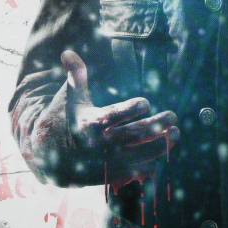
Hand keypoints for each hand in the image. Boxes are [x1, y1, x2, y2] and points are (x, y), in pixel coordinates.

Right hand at [61, 50, 178, 190]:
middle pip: (133, 134)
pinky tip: (163, 155)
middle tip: (172, 116)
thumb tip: (68, 52)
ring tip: (175, 133)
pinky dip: (151, 166)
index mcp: (89, 123)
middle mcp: (100, 143)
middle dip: (156, 125)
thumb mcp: (70, 99)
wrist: (51, 157)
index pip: (112, 116)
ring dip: (161, 144)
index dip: (130, 109)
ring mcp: (107, 161)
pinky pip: (136, 172)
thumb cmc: (65, 122)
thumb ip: (76, 77)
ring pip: (139, 154)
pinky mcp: (111, 174)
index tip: (146, 103)